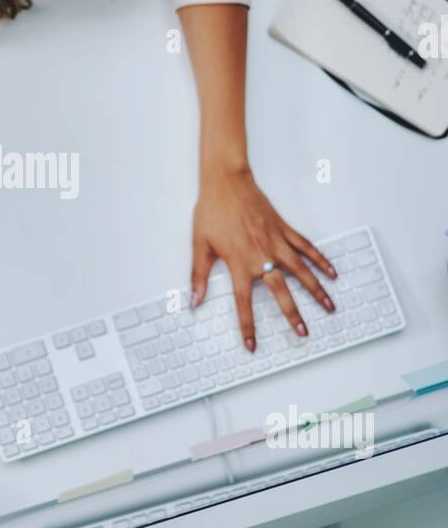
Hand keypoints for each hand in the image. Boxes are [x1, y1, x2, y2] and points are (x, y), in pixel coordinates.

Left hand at [190, 166, 336, 350]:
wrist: (227, 182)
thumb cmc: (211, 212)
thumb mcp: (200, 245)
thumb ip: (199, 276)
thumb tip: (194, 301)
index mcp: (240, 264)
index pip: (244, 303)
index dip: (248, 326)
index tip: (253, 345)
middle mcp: (262, 257)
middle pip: (282, 293)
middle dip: (294, 316)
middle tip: (304, 333)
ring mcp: (277, 243)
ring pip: (302, 272)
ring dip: (317, 292)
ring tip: (330, 307)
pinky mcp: (285, 230)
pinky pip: (307, 248)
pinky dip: (321, 260)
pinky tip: (332, 272)